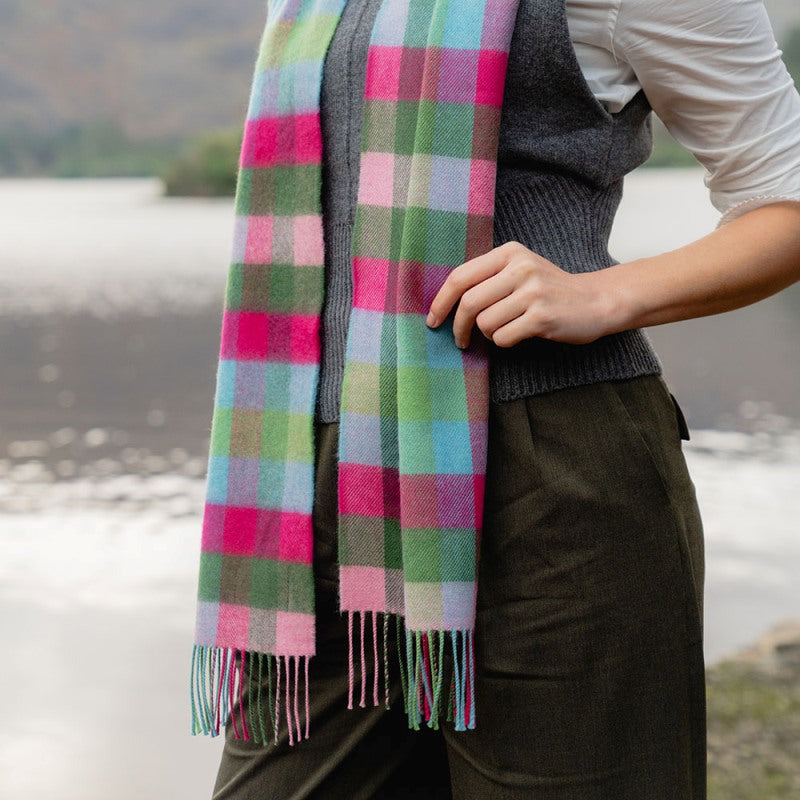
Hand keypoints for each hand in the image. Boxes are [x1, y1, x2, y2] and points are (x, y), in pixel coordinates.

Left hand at [425, 240, 615, 348]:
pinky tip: (519, 335)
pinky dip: (505, 342)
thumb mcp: (520, 271)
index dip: (440, 301)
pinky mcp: (542, 316)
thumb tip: (444, 302)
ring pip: (485, 323)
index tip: (433, 320)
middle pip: (468, 303)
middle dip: (458, 327)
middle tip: (460, 341)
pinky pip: (504, 337)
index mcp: (509, 253)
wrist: (596, 301)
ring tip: (504, 331)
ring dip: (489, 335)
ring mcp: (532, 291)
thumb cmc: (550, 291)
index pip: (460, 277)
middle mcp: (520, 268)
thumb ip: (488, 278)